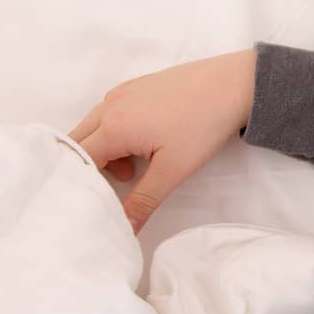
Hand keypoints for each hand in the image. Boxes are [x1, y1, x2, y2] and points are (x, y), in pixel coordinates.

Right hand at [70, 48, 256, 232]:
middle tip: (122, 181)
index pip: (78, 160)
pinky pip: (110, 112)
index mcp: (112, 126)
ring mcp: (121, 92)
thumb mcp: (174, 169)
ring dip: (107, 149)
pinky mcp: (135, 86)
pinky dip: (117, 131)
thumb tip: (125, 228)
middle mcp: (109, 105)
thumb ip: (143, 200)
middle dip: (93, 166)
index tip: (99, 197)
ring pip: (94, 126)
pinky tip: (147, 142)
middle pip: (79, 141)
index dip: (85, 182)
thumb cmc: (204, 126)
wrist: (234, 85)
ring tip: (138, 165)